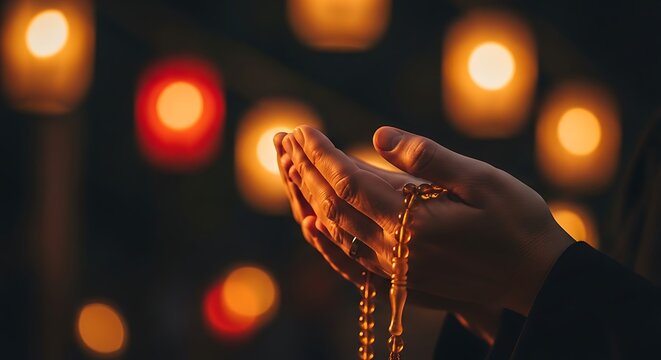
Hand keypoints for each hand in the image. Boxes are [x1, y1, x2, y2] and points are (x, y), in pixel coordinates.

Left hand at [274, 131, 502, 342]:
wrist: (537, 278)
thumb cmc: (517, 224)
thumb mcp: (483, 181)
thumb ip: (430, 159)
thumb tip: (379, 136)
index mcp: (413, 223)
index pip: (349, 183)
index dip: (321, 155)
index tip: (303, 130)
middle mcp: (396, 251)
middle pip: (333, 207)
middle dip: (305, 171)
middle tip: (286, 141)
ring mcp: (395, 270)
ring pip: (335, 232)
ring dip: (308, 198)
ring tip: (289, 169)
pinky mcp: (401, 281)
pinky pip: (349, 259)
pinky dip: (325, 239)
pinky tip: (312, 224)